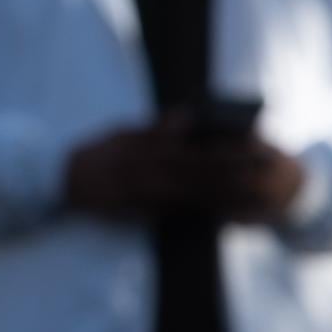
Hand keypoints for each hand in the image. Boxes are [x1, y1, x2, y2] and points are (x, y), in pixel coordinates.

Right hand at [64, 123, 306, 224]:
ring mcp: (147, 193)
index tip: (256, 144)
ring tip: (258, 191)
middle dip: (238, 169)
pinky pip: (179, 212)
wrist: (63, 182)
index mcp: (150, 147)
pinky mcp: (142, 210)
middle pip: (204, 170)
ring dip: (227, 193)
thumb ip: (156, 128)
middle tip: (268, 166)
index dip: (229, 147)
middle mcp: (152, 170)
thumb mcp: (124, 132)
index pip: (198, 146)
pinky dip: (203, 212)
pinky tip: (226, 212)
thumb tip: (187, 119)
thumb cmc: (97, 154)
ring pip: (195, 193)